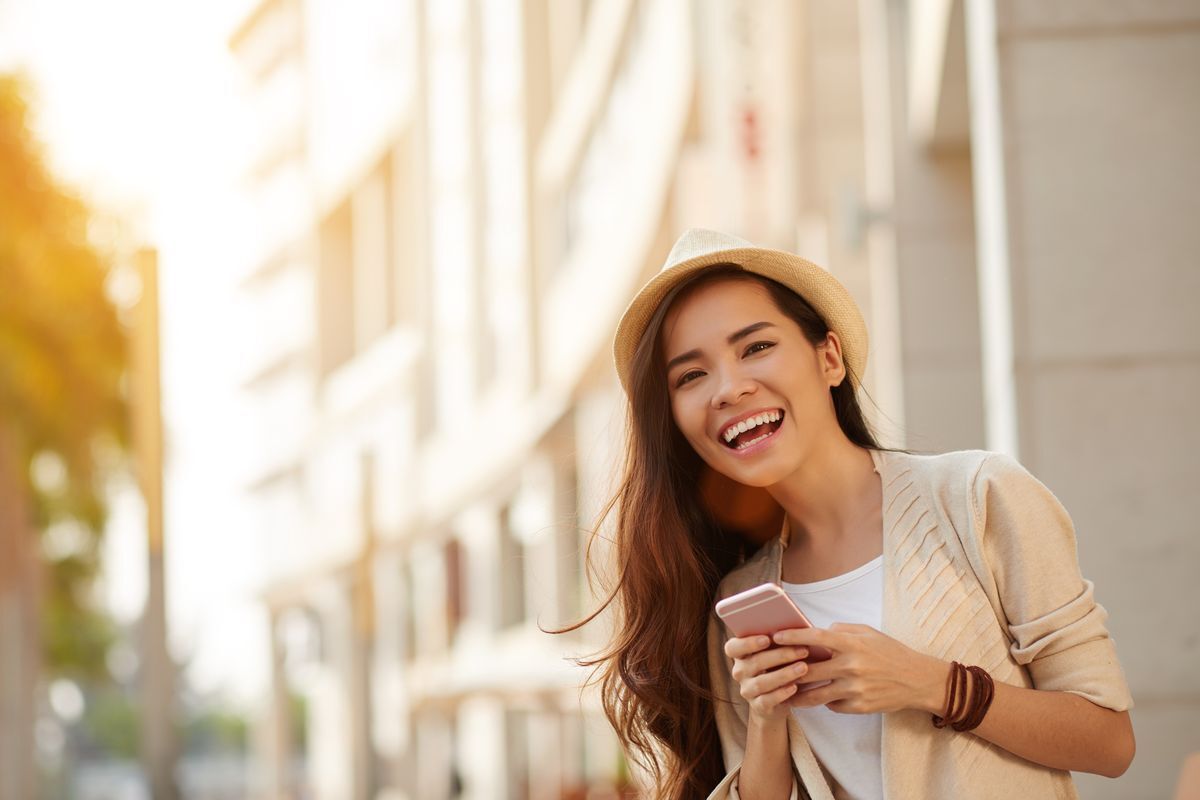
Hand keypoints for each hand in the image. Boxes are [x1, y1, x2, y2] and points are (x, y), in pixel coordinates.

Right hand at [724, 634, 812, 721]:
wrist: (777, 700)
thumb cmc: (778, 666)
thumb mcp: (774, 652)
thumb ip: (777, 640)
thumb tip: (795, 627)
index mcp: (740, 654)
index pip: (733, 647)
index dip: (748, 643)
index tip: (767, 639)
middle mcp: (739, 672)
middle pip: (754, 662)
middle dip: (780, 655)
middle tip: (803, 650)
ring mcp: (747, 690)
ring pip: (761, 682)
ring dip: (784, 674)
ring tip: (803, 668)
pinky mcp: (758, 706)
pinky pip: (767, 700)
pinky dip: (782, 693)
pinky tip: (795, 687)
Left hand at [772, 623, 949, 714]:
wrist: (917, 680)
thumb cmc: (890, 652)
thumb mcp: (868, 633)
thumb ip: (842, 629)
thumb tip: (818, 631)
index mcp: (852, 644)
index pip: (815, 638)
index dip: (793, 637)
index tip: (775, 637)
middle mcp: (851, 666)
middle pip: (808, 670)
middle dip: (787, 670)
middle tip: (771, 670)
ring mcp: (855, 688)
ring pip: (815, 695)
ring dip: (798, 695)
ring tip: (784, 694)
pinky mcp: (859, 707)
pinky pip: (833, 706)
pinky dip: (825, 702)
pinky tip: (821, 698)